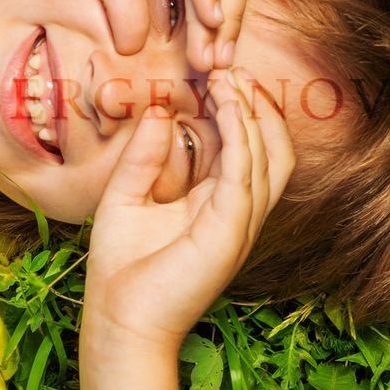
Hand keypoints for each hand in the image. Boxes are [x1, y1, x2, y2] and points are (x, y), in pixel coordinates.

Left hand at [81, 67, 295, 353]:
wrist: (119, 318)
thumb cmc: (121, 266)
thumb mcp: (126, 194)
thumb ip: (145, 154)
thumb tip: (162, 110)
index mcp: (217, 205)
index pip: (245, 150)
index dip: (239, 112)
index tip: (217, 76)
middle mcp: (237, 213)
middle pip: (271, 149)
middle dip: (257, 107)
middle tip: (230, 71)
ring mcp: (240, 223)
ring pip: (269, 156)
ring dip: (253, 114)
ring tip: (229, 80)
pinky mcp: (230, 230)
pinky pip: (246, 173)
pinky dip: (241, 136)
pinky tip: (226, 107)